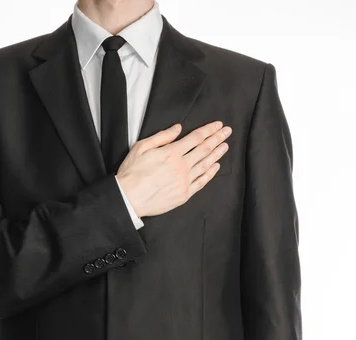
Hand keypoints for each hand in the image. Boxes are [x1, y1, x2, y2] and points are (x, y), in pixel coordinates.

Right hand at [116, 121, 231, 217]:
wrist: (128, 198)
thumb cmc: (132, 173)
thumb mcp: (141, 147)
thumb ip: (162, 137)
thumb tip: (178, 128)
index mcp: (171, 153)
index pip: (196, 138)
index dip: (209, 130)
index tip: (218, 125)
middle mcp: (181, 166)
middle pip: (204, 149)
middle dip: (217, 138)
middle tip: (227, 132)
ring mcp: (184, 181)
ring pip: (206, 164)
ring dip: (217, 154)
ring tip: (225, 146)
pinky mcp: (184, 194)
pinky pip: (201, 182)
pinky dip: (210, 173)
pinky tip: (216, 167)